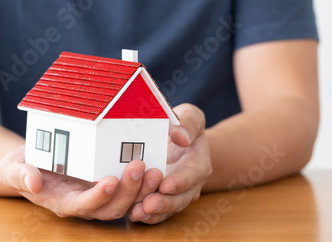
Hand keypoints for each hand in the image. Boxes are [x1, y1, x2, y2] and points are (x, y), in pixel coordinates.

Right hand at [0, 146, 162, 219]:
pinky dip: (144, 182)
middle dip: (128, 191)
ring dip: (142, 188)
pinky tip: (156, 164)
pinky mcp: (111, 183)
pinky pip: (131, 188)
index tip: (109, 181)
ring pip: (126, 200)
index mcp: (63, 201)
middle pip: (112, 207)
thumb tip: (33, 183)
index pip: (83, 206)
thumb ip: (20, 175)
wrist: (34, 162)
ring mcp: (100, 194)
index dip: (97, 197)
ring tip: (154, 169)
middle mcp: (85, 202)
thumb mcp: (13, 168)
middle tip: (139, 167)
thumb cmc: (23, 165)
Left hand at [129, 103, 212, 223]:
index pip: (192, 175)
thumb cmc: (184, 127)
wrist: (180, 141)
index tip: (166, 185)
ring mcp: (175, 195)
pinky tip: (133, 215)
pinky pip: (156, 213)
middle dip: (164, 203)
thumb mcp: (191, 116)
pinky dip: (145, 216)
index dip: (180, 182)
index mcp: (198, 163)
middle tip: (148, 203)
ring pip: (167, 209)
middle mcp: (189, 184)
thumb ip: (189, 123)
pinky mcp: (161, 199)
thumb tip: (181, 136)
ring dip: (153, 213)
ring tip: (138, 212)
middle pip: (180, 199)